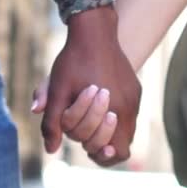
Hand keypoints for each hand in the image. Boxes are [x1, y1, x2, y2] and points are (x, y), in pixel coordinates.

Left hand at [38, 6, 140, 165]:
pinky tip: (97, 103)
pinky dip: (114, 115)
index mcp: (115, 110)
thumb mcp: (58, 91)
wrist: (94, 32)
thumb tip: (51, 150)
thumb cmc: (73, 62)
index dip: (102, 156)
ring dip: (107, 129)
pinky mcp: (135, 89)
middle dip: (99, 140)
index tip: (88, 148)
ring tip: (89, 117)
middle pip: (121, 143)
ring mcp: (135, 98)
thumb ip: (52, 122)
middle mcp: (130, 107)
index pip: (118, 152)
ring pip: (125, 128)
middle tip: (83, 131)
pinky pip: (128, 113)